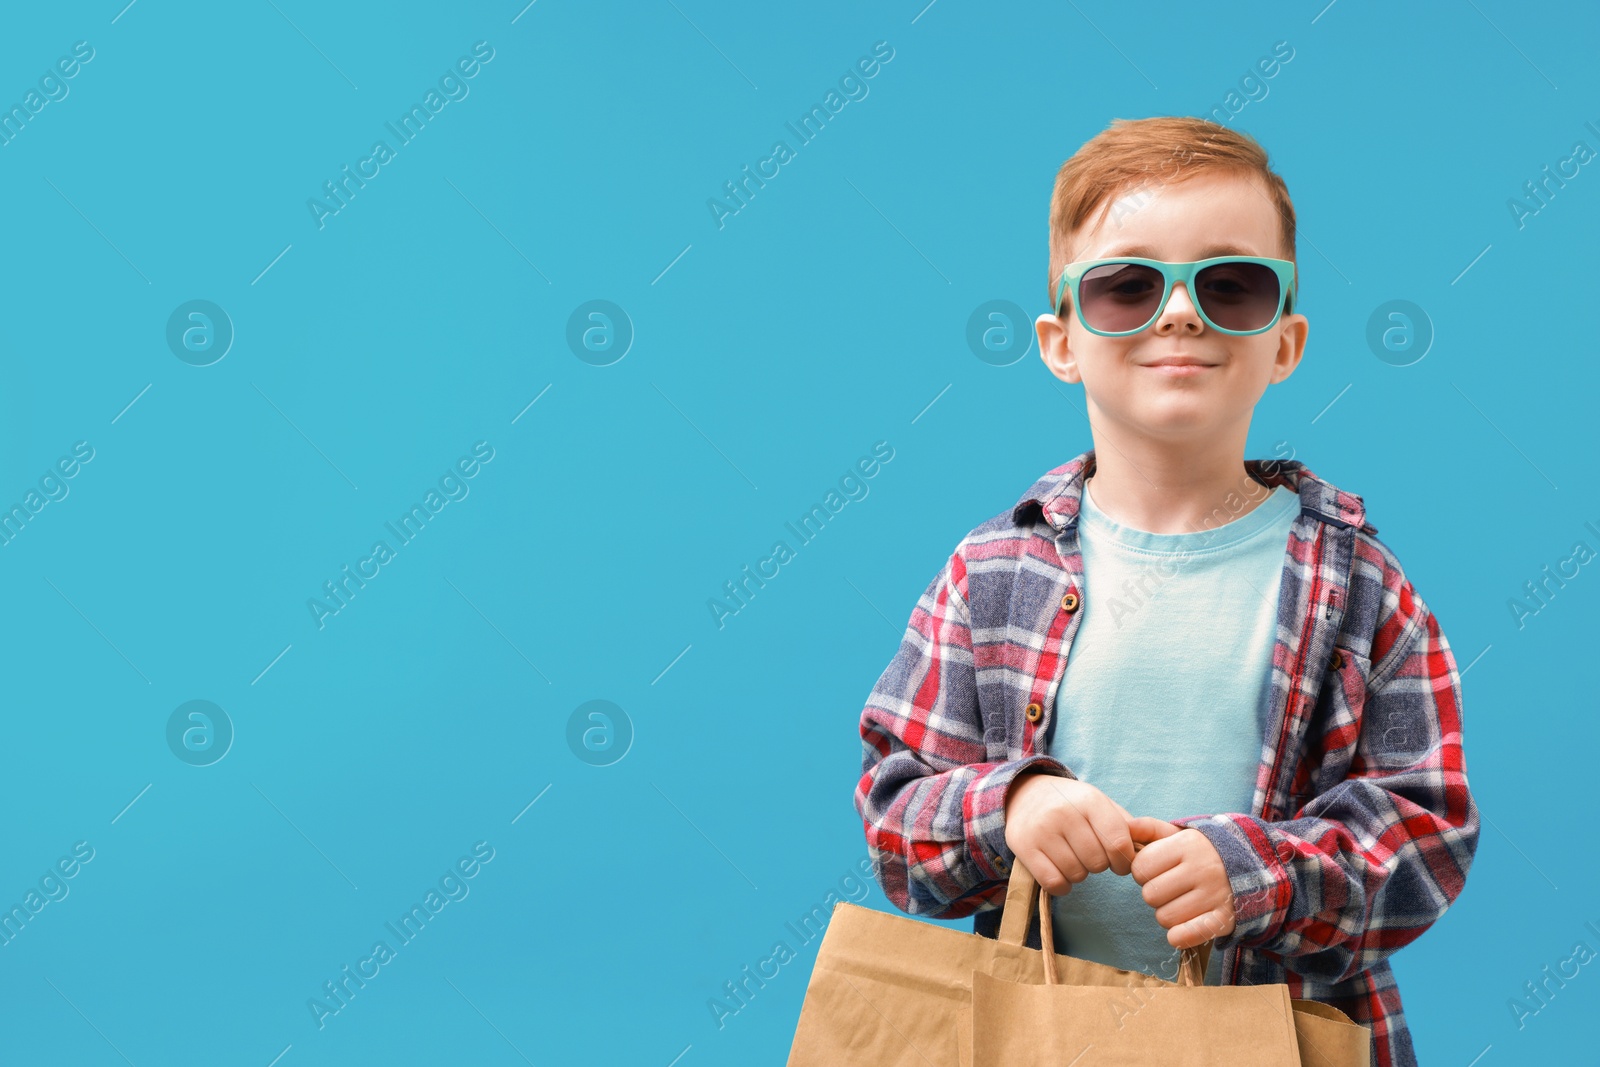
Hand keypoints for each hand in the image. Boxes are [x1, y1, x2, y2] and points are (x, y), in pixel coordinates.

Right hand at [1003, 772, 1135, 894]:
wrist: (1023, 793)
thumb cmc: (1071, 804)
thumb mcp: (1098, 803)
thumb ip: (1125, 825)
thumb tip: (1148, 852)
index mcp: (1089, 800)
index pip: (1118, 843)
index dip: (1124, 861)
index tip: (1120, 862)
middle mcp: (1064, 812)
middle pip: (1097, 862)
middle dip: (1100, 865)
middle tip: (1091, 855)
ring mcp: (1041, 830)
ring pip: (1076, 874)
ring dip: (1080, 874)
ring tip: (1073, 858)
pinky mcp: (1024, 847)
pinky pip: (1053, 882)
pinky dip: (1062, 886)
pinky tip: (1061, 872)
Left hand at [1128, 816, 1235, 948]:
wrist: (1252, 867)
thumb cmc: (1202, 851)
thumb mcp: (1179, 834)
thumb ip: (1149, 828)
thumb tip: (1126, 828)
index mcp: (1187, 845)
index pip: (1141, 866)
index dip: (1142, 871)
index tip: (1156, 870)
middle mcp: (1202, 869)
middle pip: (1150, 894)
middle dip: (1154, 892)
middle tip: (1170, 887)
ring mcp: (1215, 896)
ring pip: (1164, 917)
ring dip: (1167, 913)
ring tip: (1181, 902)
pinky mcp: (1224, 920)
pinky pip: (1184, 936)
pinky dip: (1178, 935)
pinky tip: (1183, 925)